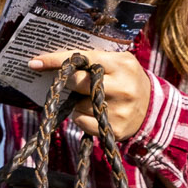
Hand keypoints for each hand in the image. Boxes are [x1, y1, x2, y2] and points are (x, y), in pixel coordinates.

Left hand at [26, 48, 150, 141]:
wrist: (153, 108)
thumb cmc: (126, 79)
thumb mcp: (117, 62)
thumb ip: (93, 59)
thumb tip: (53, 61)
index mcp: (122, 64)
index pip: (83, 59)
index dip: (57, 60)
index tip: (35, 62)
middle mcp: (123, 87)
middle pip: (78, 83)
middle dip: (69, 82)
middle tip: (72, 82)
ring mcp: (120, 110)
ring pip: (78, 104)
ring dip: (77, 101)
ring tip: (93, 99)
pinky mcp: (115, 129)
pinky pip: (81, 121)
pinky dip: (80, 116)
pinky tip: (93, 112)